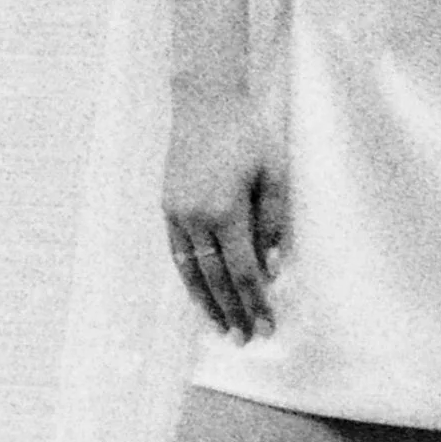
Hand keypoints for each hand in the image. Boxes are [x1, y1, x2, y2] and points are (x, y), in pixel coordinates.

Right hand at [163, 118, 286, 342]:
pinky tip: (198, 293)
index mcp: (225, 210)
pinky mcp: (167, 207)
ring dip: (205, 303)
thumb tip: (271, 267)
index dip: (255, 302)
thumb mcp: (273, 173)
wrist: (205, 101)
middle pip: (215, 279)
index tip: (266, 327)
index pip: (242, 271)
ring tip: (219, 328)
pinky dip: (188, 278)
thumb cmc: (247, 133)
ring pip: (190, 271)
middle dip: (231, 312)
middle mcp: (195, 218)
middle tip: (244, 341)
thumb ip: (273, 222)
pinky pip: (177, 253)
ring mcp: (176, 213)